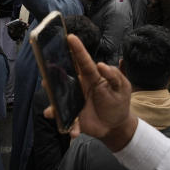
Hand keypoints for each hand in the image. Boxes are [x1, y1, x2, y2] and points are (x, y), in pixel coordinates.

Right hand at [46, 33, 135, 151]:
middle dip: (54, 74)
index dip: (77, 49)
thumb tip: (101, 65)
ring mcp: (75, 101)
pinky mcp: (74, 117)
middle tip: (47, 71)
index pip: (84, 61)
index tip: (70, 37)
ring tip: (50, 102)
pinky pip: (67, 119)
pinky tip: (73, 132)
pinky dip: (68, 125)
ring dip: (54, 99)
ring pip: (60, 98)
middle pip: (65, 78)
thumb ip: (114, 75)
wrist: (117, 125)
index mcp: (92, 76)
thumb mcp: (122, 87)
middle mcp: (80, 86)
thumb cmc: (119, 101)